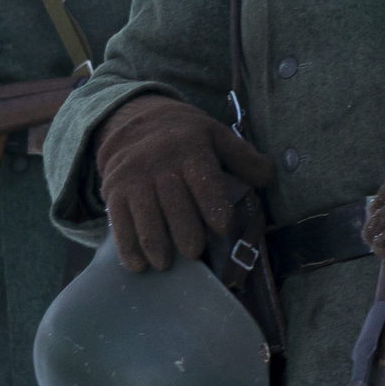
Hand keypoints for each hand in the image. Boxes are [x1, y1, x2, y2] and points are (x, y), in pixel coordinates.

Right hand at [96, 94, 274, 270]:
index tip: (222, 226)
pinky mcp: (113, 190)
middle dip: (183, 228)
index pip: (202, 176)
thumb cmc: (184, 136)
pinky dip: (127, 245)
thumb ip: (243, 157)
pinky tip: (138, 265)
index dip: (212, 202)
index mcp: (190, 148)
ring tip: (165, 263)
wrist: (133, 120)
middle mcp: (159, 162)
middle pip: (172, 199)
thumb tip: (270, 177)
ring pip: (144, 212)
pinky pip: (118, 220)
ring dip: (154, 241)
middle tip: (194, 251)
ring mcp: (133, 177)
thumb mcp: (215, 135)